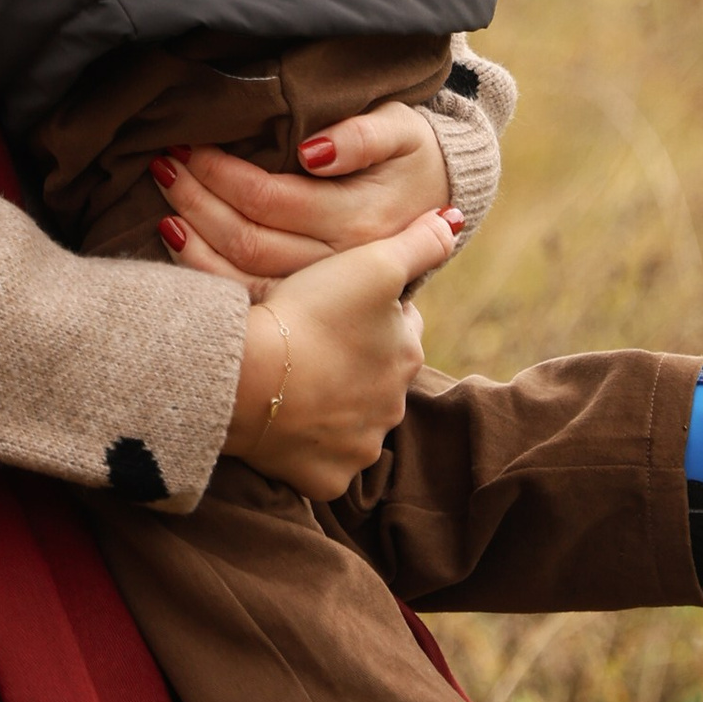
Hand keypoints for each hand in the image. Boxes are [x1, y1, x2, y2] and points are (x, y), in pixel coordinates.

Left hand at [156, 101, 460, 284]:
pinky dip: (206, 273)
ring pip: (242, 276)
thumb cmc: (412, 153)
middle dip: (197, 200)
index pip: (269, 200)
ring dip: (194, 238)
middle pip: (248, 240)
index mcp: (358, 221)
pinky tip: (177, 242)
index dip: (223, 174)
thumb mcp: (401, 130)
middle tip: (162, 163)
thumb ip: (362, 136)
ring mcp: (323, 293)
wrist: (441, 201)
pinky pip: (248, 296)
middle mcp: (338, 265)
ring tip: (163, 198)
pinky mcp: (310, 303)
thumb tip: (314, 151)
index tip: (189, 145)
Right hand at [223, 211, 453, 497]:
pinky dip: (306, 444)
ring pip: (351, 419)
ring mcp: (358, 449)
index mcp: (407, 356)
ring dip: (331, 401)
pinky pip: (319, 460)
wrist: (248, 378)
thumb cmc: (310, 315)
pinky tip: (284, 420)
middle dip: (354, 360)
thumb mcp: (372, 262)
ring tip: (294, 377)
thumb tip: (455, 221)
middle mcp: (393, 409)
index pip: (401, 325)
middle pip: (377, 375)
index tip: (340, 302)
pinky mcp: (323, 480)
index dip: (372, 309)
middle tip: (312, 338)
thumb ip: (420, 242)